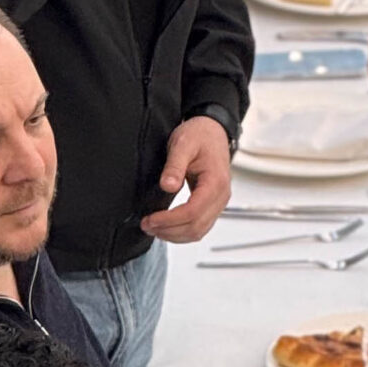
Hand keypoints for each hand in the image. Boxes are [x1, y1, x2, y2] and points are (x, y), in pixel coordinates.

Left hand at [142, 115, 234, 243]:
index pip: (193, 212)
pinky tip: (166, 227)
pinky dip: (182, 232)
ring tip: (153, 229)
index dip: (169, 220)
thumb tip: (167, 186)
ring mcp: (219, 204)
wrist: (213, 131)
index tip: (150, 220)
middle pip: (196, 227)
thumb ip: (174, 165)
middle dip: (169, 231)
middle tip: (146, 226)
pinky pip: (199, 227)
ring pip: (198, 232)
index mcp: (216, 182)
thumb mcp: (183, 144)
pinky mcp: (213, 206)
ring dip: (174, 235)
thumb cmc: (200, 135)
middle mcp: (221, 196)